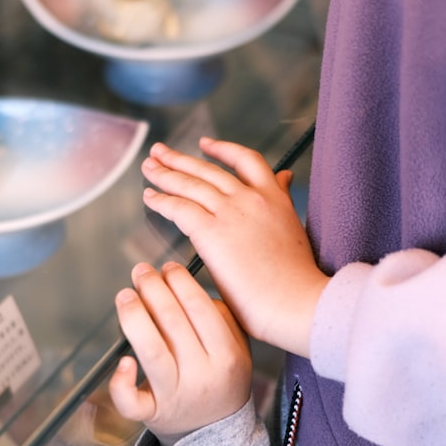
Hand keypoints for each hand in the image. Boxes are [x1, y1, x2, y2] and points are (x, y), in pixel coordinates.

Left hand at [108, 262, 252, 445]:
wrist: (215, 433)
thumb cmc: (222, 379)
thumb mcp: (238, 349)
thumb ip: (222, 317)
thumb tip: (185, 285)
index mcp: (227, 355)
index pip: (201, 309)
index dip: (180, 282)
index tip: (168, 267)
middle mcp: (202, 375)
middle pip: (172, 323)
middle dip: (153, 289)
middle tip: (141, 271)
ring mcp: (176, 396)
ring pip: (151, 352)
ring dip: (134, 317)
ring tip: (125, 294)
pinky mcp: (152, 414)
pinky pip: (132, 401)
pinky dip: (122, 382)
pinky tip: (121, 361)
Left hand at [140, 138, 328, 355]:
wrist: (297, 301)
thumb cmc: (297, 280)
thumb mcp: (294, 227)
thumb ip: (283, 201)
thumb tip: (285, 178)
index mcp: (274, 198)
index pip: (246, 160)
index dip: (222, 149)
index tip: (204, 143)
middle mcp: (252, 198)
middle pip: (208, 169)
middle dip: (179, 159)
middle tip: (158, 151)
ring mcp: (231, 212)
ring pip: (190, 184)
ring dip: (164, 173)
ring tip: (148, 167)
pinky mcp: (211, 232)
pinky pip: (179, 207)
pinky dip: (161, 200)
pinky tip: (150, 197)